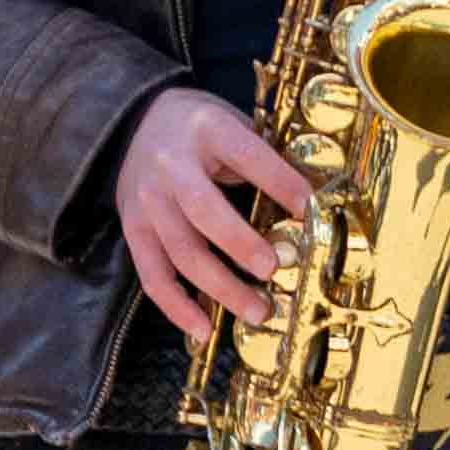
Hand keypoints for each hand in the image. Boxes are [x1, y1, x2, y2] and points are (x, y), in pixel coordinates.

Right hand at [115, 88, 309, 344]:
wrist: (139, 121)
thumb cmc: (202, 129)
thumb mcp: (234, 125)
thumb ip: (265, 158)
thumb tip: (315, 204)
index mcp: (206, 129)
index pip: (247, 156)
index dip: (280, 182)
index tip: (310, 208)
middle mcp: (171, 165)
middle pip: (204, 211)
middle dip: (241, 245)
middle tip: (274, 269)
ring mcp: (147, 200)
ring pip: (181, 251)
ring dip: (220, 287)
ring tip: (257, 310)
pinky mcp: (133, 228)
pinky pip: (152, 274)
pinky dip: (176, 305)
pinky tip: (203, 328)